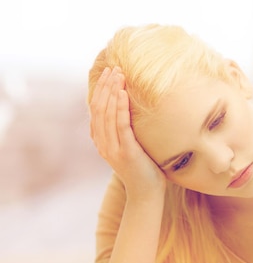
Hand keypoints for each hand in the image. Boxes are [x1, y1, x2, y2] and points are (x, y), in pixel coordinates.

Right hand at [89, 67, 166, 198]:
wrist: (147, 194)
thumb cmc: (144, 169)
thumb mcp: (130, 147)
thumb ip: (125, 131)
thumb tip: (132, 110)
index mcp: (102, 142)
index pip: (95, 110)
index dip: (100, 90)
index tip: (109, 73)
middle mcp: (103, 144)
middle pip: (98, 109)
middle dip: (105, 86)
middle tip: (114, 68)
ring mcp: (113, 149)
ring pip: (106, 114)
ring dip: (111, 92)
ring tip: (118, 75)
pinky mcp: (126, 152)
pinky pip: (120, 126)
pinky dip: (120, 108)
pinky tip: (123, 93)